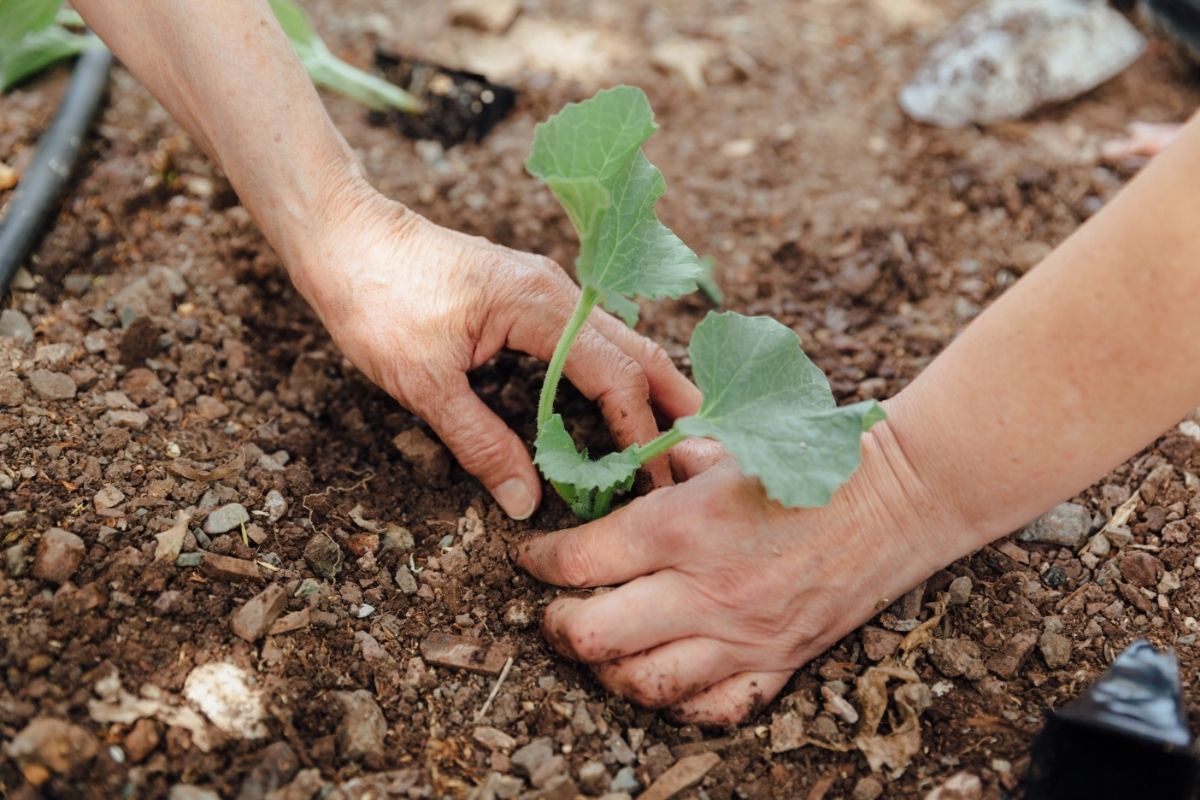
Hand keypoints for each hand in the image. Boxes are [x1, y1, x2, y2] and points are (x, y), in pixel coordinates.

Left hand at [289, 185, 700, 518]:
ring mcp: (546, 288)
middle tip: (697, 457)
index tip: (654, 478)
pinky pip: (591, 336)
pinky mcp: (529, 294)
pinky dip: (615, 372)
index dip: (638, 430)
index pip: (614, 374)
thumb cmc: (375, 298)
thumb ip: (480, 442)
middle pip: (636, 350)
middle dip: (668, 405)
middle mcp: (557, 290)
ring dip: (648, 387)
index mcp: (539, 305)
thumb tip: (524, 501)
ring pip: (618, 340)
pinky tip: (618, 401)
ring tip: (676, 433)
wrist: (341, 233)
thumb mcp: (423, 382)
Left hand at [516, 419, 963, 723]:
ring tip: (599, 650)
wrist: (900, 497)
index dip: (541, 560)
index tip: (530, 557)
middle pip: (593, 634)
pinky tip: (663, 679)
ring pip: (641, 683)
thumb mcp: (732, 447)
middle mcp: (705, 589)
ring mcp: (742, 636)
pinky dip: (676, 702)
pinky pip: (710, 709)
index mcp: (685, 524)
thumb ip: (673, 461)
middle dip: (555, 625)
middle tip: (551, 612)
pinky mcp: (778, 664)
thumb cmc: (813, 462)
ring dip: (606, 670)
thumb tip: (635, 468)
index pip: (581, 558)